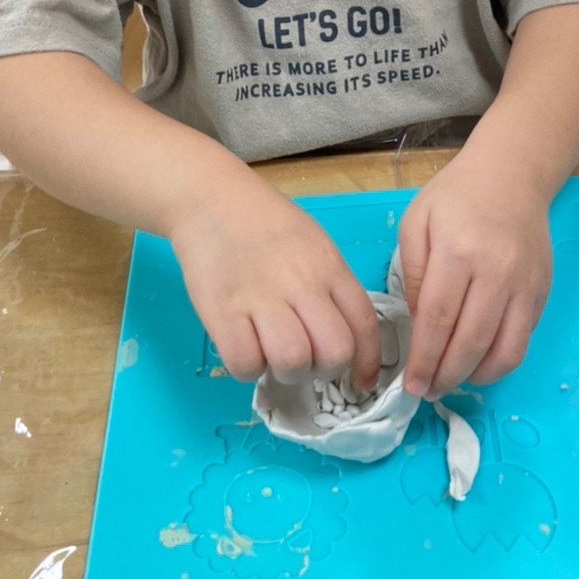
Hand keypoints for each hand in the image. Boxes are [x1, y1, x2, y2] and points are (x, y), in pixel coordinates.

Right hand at [170, 173, 380, 389]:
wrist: (211, 199)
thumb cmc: (265, 224)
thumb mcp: (314, 244)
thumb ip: (330, 286)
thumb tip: (346, 337)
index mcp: (328, 266)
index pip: (364, 323)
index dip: (368, 360)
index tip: (362, 380)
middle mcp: (301, 282)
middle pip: (334, 351)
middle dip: (324, 368)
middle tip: (306, 357)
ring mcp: (261, 297)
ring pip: (293, 361)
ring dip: (286, 370)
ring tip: (272, 351)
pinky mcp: (222, 312)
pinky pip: (245, 363)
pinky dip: (248, 366)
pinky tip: (244, 345)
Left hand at [398, 152, 551, 399]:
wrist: (511, 175)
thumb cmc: (455, 197)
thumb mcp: (416, 222)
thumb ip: (412, 273)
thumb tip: (417, 323)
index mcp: (458, 252)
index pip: (438, 320)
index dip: (424, 359)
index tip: (411, 384)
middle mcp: (496, 272)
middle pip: (471, 343)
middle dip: (446, 376)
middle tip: (428, 390)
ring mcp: (525, 285)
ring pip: (505, 352)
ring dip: (476, 377)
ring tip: (453, 379)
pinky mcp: (542, 292)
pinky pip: (523, 340)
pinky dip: (500, 361)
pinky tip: (478, 360)